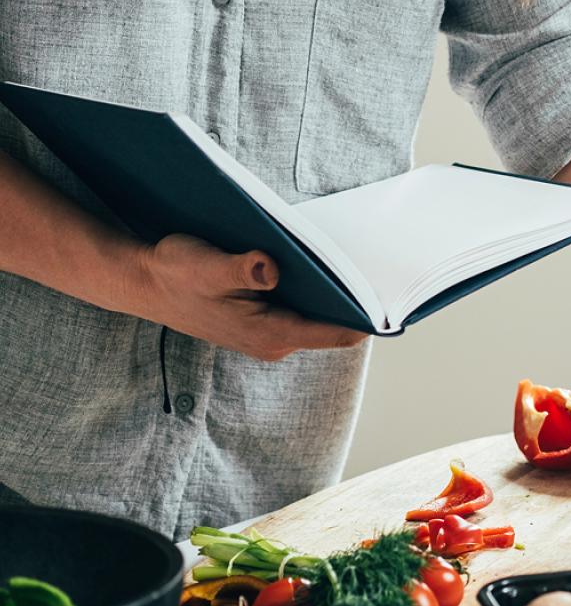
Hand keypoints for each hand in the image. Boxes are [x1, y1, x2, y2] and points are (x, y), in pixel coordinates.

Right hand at [130, 234, 365, 359]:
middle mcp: (276, 341)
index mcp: (271, 333)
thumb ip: (242, 267)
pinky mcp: (264, 324)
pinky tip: (318, 268)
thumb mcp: (206, 264)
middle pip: (333, 326)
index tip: (391, 296)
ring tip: (354, 263)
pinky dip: (314, 293)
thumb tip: (271, 267)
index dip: (366, 317)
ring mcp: (271, 335)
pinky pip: (302, 312)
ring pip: (318, 318)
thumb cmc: (175, 273)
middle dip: (354, 301)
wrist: (145, 283)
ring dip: (333, 296)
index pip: (337, 333)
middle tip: (378, 267)